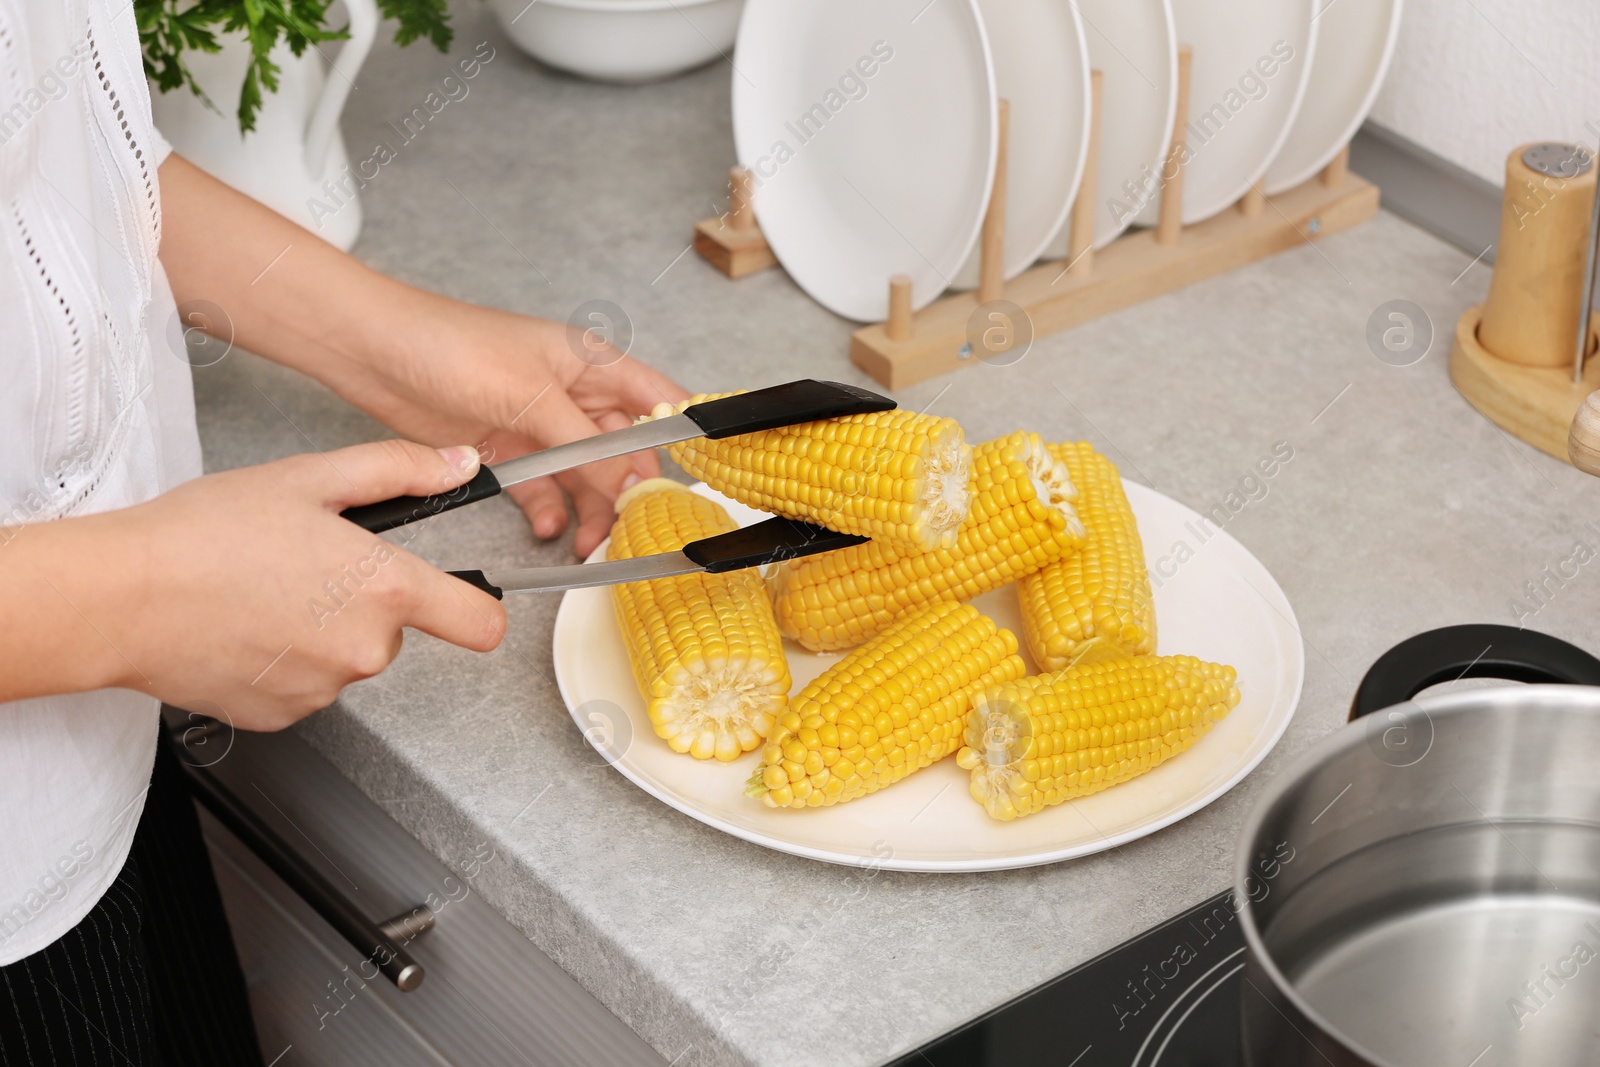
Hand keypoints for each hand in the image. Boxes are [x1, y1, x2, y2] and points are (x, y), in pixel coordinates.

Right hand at [0, 440, 505, 727]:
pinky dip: (285, 659)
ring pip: (348, 656)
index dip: (481, 607)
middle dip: (363, 599)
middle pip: (397, 629)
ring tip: (264, 593)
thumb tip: (457, 465)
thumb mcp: (310, 478)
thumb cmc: (202, 536)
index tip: (471, 598)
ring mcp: (323, 689)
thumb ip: (398, 470)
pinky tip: (245, 627)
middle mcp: (364, 648)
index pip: (481, 623)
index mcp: (384, 589)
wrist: (119, 598)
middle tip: (305, 565)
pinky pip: (306, 684)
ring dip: (321, 629)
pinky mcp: (282, 715)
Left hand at [158, 155, 693, 558]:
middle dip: (630, 492)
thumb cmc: (452, 346)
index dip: (681, 439)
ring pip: (585, 478)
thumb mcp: (531, 396)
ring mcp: (540, 426)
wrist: (373, 352)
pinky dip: (548, 512)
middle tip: (631, 532)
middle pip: (625, 451)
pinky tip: (547, 529)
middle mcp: (574, 396)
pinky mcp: (506, 452)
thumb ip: (587, 446)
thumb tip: (633, 486)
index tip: (687, 484)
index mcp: (594, 364)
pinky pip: (542, 490)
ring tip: (591, 545)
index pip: (660, 400)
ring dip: (592, 511)